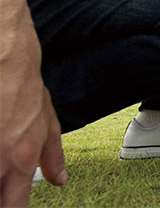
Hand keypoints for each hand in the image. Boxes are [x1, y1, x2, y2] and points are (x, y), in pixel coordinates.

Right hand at [1, 21, 65, 206]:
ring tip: (4, 170)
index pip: (13, 206)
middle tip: (7, 190)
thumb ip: (53, 155)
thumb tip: (60, 180)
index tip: (11, 206)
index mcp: (21, 159)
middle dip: (2, 199)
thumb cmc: (24, 89)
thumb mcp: (47, 121)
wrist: (5, 60)